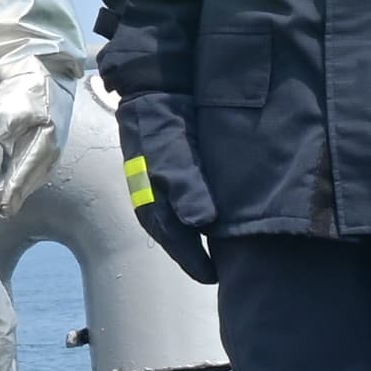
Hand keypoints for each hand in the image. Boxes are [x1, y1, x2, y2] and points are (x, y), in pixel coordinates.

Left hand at [0, 52, 69, 217]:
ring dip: (7, 192)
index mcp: (43, 149)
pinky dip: (11, 181)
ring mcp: (44, 154)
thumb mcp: (12, 102)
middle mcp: (47, 157)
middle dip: (3, 199)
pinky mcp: (37, 149)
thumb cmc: (29, 87)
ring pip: (25, 182)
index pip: (20, 183)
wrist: (45, 70)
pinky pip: (24, 173)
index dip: (3, 197)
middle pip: (24, 187)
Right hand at [113, 91, 216, 283]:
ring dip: (195, 239)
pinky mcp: (166, 177)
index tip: (216, 277)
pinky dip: (195, 220)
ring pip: (177, 224)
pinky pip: (180, 208)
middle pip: (174, 236)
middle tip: (220, 271)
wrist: (151, 93)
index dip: (195, 260)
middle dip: (194, 255)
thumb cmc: (162, 125)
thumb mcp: (175, 154)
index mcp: (150, 201)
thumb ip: (188, 187)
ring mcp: (155, 189)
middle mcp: (150, 201)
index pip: (176, 240)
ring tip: (219, 252)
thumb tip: (202, 224)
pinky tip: (211, 221)